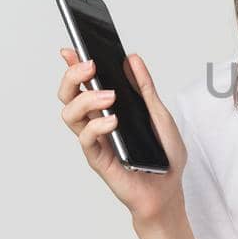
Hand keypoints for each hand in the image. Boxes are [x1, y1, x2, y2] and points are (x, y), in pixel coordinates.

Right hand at [57, 48, 187, 225]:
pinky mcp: (98, 158)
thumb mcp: (160, 114)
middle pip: (69, 95)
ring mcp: (95, 140)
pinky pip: (86, 139)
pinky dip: (97, 126)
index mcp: (108, 108)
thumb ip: (145, 88)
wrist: (169, 190)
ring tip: (109, 97)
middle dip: (73, 76)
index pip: (84, 83)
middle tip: (89, 66)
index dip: (73, 65)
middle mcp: (96, 121)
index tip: (70, 48)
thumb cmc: (163, 154)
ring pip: (70, 114)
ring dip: (86, 99)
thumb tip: (132, 59)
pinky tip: (113, 121)